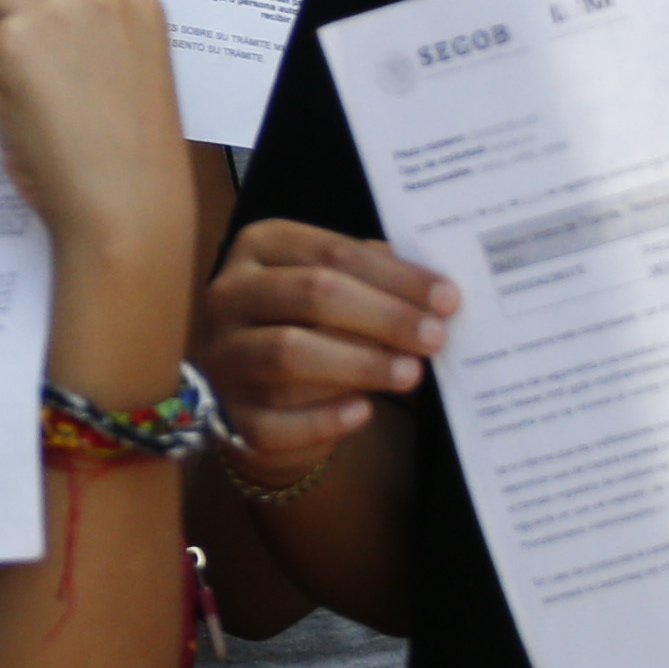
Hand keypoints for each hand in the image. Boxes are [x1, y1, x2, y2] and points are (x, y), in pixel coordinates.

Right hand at [195, 216, 452, 494]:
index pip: (330, 253)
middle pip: (309, 294)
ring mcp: (221, 355)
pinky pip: (277, 418)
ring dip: (360, 365)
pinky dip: (324, 417)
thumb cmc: (312, 327)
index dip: (394, 277)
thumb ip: (373, 278)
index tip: (447, 299)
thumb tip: (432, 291)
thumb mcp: (334, 286)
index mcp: (258, 249)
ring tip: (411, 374)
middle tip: (435, 337)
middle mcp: (228, 295)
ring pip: (288, 355)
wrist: (258, 392)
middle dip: (383, 316)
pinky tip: (363, 411)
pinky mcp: (228, 413)